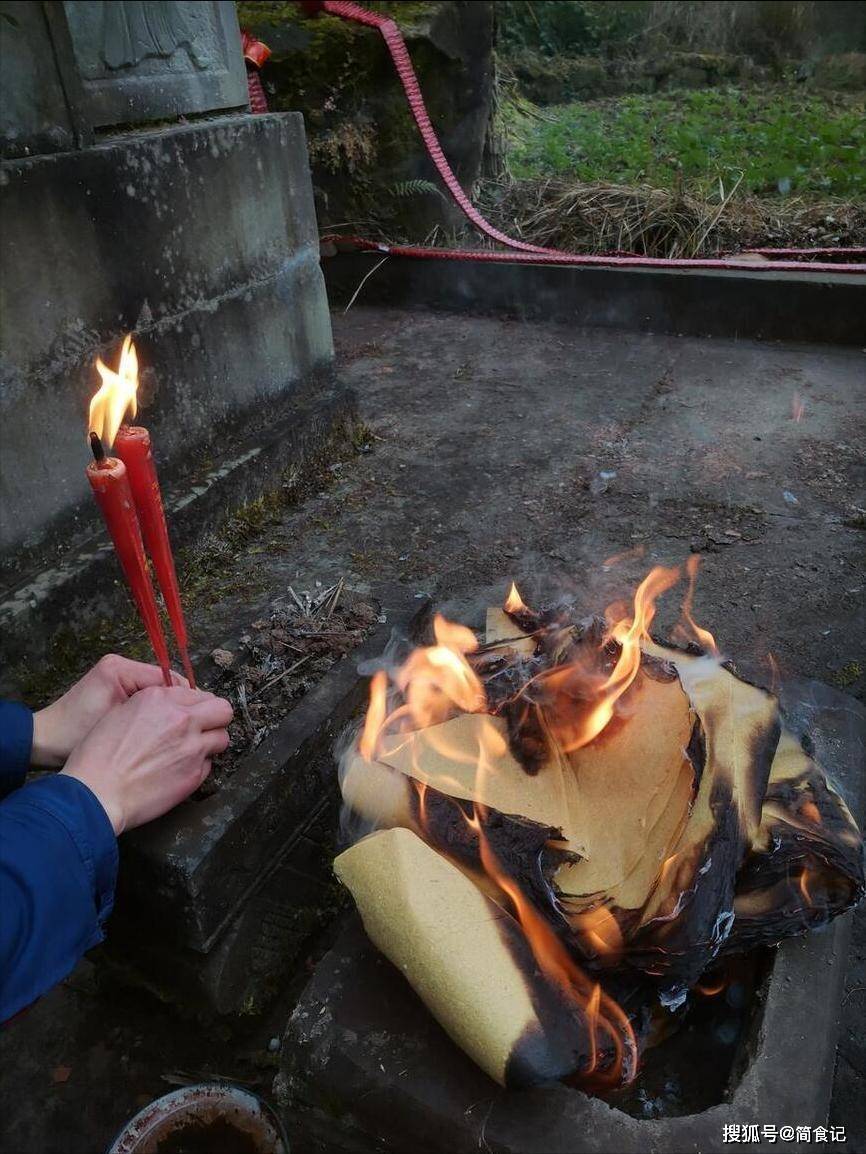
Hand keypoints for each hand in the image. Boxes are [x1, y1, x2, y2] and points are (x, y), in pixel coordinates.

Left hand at [31, 654, 186, 766]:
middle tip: (194, 727)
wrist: (43, 740)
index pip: (168, 679)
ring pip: (157, 691)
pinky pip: (145, 697)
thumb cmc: (73, 737)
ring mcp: (116, 675)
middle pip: (165, 683)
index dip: (187, 700)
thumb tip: (187, 713)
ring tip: (179, 730)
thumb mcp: (115, 727)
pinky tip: (160, 729)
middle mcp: (119, 665)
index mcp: (119, 669)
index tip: (201, 720)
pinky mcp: (114, 687)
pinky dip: (154, 712)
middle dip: (179, 704)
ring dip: (167, 709)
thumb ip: (151, 715)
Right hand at [62, 686, 232, 834]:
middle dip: (215, 717)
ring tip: (192, 751)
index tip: (190, 714)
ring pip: (222, 737)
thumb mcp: (120, 714)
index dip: (194, 705)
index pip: (197, 693)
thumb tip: (171, 707)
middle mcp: (181, 719)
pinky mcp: (195, 772)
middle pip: (222, 709)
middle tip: (204, 727)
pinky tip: (179, 771)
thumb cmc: (98, 757)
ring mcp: (192, 746)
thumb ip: (152, 705)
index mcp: (159, 699)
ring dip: (210, 743)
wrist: (96, 793)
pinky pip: (209, 764)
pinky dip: (199, 766)